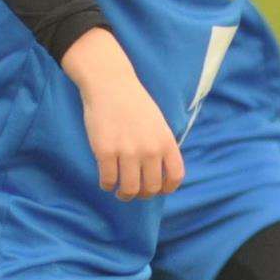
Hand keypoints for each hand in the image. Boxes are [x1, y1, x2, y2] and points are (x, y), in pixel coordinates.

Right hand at [62, 29, 183, 200]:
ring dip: (124, 195)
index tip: (158, 190)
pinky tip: (106, 180)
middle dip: (142, 194)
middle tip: (134, 190)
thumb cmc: (134, 103)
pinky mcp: (105, 151)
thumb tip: (162, 174)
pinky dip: (107, 185)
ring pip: (129, 190)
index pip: (175, 177)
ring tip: (120, 191)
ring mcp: (127, 152)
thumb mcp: (159, 123)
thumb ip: (163, 147)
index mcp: (166, 142)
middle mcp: (150, 150)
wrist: (110, 84)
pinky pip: (108, 180)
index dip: (167, 189)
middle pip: (151, 188)